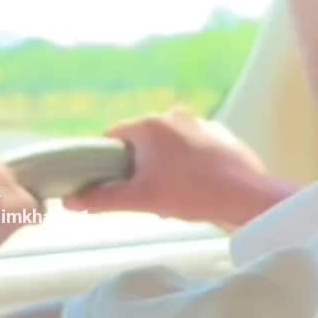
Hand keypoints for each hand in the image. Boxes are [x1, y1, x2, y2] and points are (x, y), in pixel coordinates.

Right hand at [64, 108, 297, 228]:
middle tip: (143, 197)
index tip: (106, 183)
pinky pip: (193, 150)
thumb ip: (102, 200)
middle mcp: (175, 115)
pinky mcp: (222, 137)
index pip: (113, 137)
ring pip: (169, 147)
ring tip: (171, 199)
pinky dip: (188, 167)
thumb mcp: (141, 199)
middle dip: (138, 169)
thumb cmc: (191, 193)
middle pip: (142, 142)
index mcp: (150, 124)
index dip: (104, 161)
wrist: (246, 196)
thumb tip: (71, 201)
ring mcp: (201, 123)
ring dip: (163, 169)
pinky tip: (194, 191)